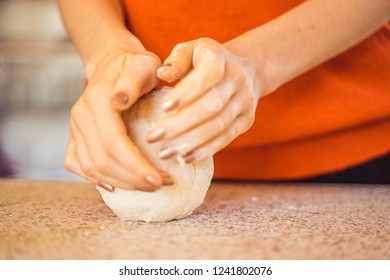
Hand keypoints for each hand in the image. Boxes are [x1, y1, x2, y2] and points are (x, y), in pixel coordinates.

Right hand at [64, 49, 163, 190]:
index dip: (135, 166)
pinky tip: (117, 186)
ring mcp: (75, 127)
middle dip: (133, 179)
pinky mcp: (74, 136)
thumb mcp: (142, 65)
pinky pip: (78, 164)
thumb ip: (133, 80)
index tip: (160, 179)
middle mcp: (81, 115)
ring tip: (148, 187)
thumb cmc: (135, 66)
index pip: (114, 142)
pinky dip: (95, 180)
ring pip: (91, 167)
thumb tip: (120, 101)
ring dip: (121, 183)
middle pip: (102, 160)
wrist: (114, 63)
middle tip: (161, 185)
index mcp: (97, 100)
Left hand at [147, 38, 262, 162]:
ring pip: (218, 126)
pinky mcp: (246, 121)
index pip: (206, 76)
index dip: (186, 93)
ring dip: (190, 142)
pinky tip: (184, 157)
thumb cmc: (205, 60)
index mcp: (220, 58)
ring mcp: (245, 102)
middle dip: (181, 124)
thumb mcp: (191, 50)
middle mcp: (237, 80)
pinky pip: (226, 138)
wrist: (246, 69)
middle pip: (211, 106)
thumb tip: (161, 74)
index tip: (163, 108)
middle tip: (153, 137)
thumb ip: (177, 60)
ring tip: (164, 152)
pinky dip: (205, 149)